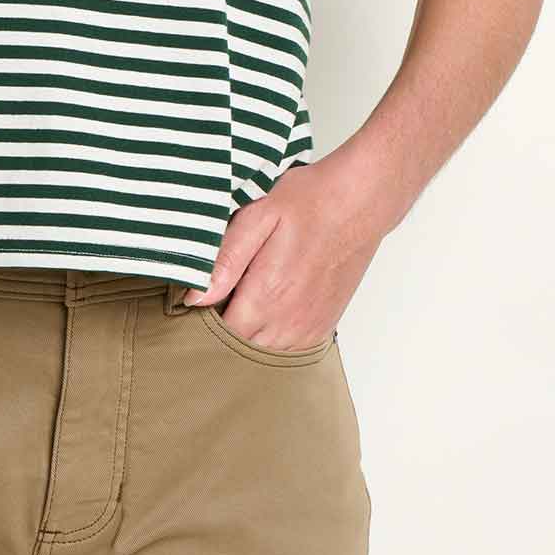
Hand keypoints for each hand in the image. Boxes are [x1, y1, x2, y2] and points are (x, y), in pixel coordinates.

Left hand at [184, 152, 382, 349]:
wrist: (360, 202)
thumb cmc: (310, 202)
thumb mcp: (258, 216)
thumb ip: (225, 260)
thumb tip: (194, 298)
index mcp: (266, 295)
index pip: (218, 334)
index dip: (202, 319)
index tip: (197, 299)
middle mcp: (288, 320)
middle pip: (239, 348)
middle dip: (222, 329)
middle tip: (219, 295)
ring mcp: (308, 327)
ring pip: (264, 353)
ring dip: (248, 335)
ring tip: (243, 299)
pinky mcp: (323, 326)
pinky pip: (288, 349)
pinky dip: (272, 337)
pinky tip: (268, 308)